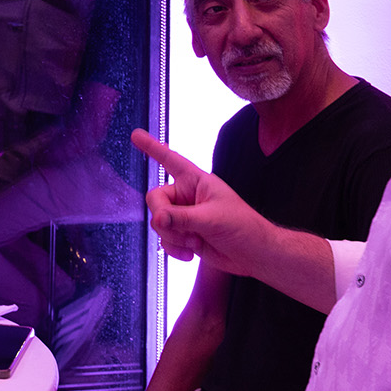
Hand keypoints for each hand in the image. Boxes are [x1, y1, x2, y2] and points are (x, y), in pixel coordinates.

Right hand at [130, 129, 271, 278]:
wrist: (254, 255)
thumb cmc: (243, 227)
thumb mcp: (211, 219)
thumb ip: (180, 218)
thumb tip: (156, 220)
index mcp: (197, 181)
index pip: (170, 160)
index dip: (152, 147)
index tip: (136, 135)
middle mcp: (188, 196)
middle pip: (156, 200)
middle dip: (164, 218)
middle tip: (180, 229)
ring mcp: (185, 217)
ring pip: (159, 223)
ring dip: (173, 237)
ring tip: (195, 241)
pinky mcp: (185, 235)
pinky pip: (165, 239)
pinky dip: (174, 249)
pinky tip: (191, 253)